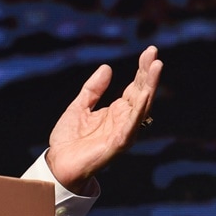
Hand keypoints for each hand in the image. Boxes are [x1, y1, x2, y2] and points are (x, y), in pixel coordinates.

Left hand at [45, 46, 163, 193]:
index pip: (135, 87)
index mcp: (116, 111)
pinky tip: (143, 95)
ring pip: (141, 106)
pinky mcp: (118, 143)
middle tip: (155, 54)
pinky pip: (131, 125)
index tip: (149, 51)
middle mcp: (124, 120)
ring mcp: (123, 131)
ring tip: (156, 67)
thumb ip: (93, 89)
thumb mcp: (79, 106)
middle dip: (149, 73)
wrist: (59, 163)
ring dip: (149, 86)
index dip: (142, 70)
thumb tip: (107, 67)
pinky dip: (138, 110)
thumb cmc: (70, 139)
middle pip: (142, 93)